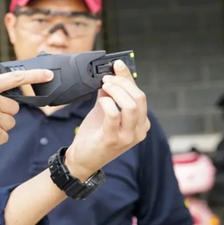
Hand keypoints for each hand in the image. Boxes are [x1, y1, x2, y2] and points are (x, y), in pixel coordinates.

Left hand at [65, 60, 150, 179]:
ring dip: (116, 91)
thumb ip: (109, 95)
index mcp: (141, 122)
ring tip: (103, 86)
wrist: (83, 159)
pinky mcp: (112, 140)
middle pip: (139, 98)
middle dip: (121, 83)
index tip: (116, 65)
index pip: (140, 95)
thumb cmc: (95, 135)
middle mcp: (139, 130)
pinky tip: (100, 100)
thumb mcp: (104, 111)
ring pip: (131, 105)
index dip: (128, 77)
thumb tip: (109, 74)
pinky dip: (107, 103)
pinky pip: (114, 115)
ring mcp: (128, 137)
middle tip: (106, 78)